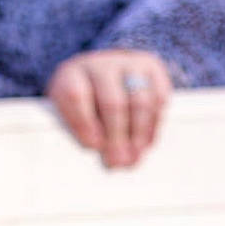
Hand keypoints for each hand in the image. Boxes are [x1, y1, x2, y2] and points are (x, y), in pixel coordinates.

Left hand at [45, 50, 172, 168]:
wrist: (101, 76)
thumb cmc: (80, 106)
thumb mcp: (65, 115)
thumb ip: (73, 131)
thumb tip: (97, 151)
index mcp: (71, 75)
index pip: (76, 96)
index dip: (84, 123)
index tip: (92, 146)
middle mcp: (101, 65)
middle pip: (112, 102)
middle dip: (116, 136)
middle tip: (117, 162)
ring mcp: (128, 63)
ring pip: (139, 101)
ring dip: (138, 134)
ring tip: (134, 157)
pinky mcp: (151, 68)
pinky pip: (159, 97)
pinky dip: (154, 125)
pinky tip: (146, 143)